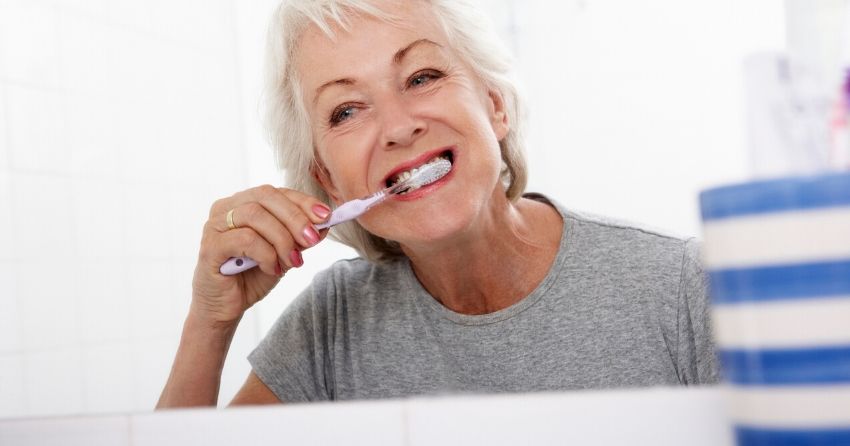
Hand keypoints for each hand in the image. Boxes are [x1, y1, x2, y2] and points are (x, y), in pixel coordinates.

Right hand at [190, 185, 330, 326]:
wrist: (226, 307)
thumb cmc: (252, 276)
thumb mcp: (284, 253)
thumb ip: (300, 237)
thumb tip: (325, 222)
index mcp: (243, 203)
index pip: (276, 192)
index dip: (303, 201)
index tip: (326, 216)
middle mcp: (226, 208)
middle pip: (265, 197)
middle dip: (295, 217)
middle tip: (313, 239)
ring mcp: (214, 226)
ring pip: (255, 216)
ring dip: (282, 239)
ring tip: (293, 261)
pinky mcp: (210, 247)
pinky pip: (244, 240)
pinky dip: (266, 254)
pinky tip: (272, 269)